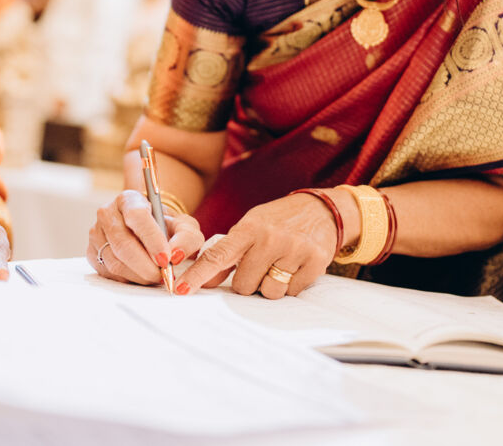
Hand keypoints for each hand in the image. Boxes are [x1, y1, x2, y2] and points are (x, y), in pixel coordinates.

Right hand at [88, 190, 203, 284]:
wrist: (148, 229)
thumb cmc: (166, 226)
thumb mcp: (184, 225)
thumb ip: (187, 237)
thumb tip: (176, 256)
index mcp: (128, 199)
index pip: (136, 216)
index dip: (151, 239)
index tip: (166, 258)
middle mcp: (107, 213)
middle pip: (123, 244)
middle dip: (146, 266)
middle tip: (164, 276)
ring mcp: (96, 233)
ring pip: (115, 262)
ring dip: (139, 275)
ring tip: (156, 277)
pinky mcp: (91, 253)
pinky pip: (108, 273)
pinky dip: (128, 279)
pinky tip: (142, 276)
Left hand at [174, 193, 338, 298]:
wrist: (322, 210)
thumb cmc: (278, 222)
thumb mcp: (250, 228)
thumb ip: (227, 254)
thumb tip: (206, 281)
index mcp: (249, 228)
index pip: (217, 256)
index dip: (197, 275)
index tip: (180, 289)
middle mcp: (270, 238)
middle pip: (244, 285)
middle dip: (249, 281)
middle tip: (261, 264)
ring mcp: (294, 250)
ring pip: (269, 292)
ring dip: (270, 285)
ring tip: (279, 265)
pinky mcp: (315, 262)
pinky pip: (291, 292)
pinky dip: (291, 285)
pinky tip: (295, 266)